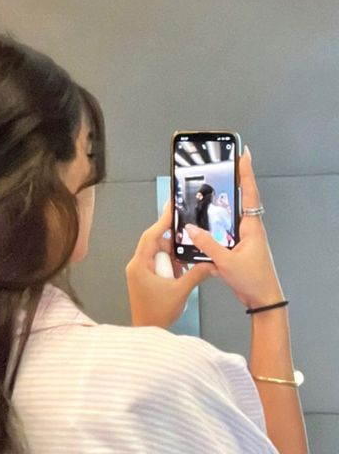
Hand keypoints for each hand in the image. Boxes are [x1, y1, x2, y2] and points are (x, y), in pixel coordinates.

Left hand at [126, 202, 213, 327]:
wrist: (147, 330)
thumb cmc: (157, 313)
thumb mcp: (181, 290)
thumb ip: (196, 274)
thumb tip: (210, 263)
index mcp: (140, 265)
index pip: (151, 236)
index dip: (163, 221)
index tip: (172, 209)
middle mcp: (137, 266)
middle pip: (156, 243)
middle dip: (173, 244)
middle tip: (188, 243)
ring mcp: (140, 272)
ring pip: (159, 254)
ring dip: (173, 257)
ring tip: (184, 265)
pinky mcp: (144, 278)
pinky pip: (158, 264)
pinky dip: (170, 266)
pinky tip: (180, 272)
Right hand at [184, 147, 283, 308]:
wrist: (262, 298)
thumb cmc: (253, 280)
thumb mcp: (226, 261)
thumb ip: (207, 244)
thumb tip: (191, 229)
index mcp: (252, 227)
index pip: (249, 193)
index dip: (246, 174)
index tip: (242, 155)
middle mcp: (249, 229)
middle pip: (240, 200)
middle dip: (232, 184)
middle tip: (224, 167)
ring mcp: (244, 239)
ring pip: (229, 218)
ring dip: (219, 210)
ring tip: (207, 197)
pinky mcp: (237, 249)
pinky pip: (223, 234)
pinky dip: (213, 232)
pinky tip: (202, 233)